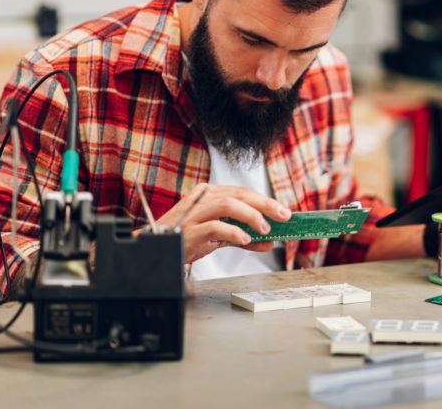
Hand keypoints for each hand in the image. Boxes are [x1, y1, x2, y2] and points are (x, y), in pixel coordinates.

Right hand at [153, 183, 291, 262]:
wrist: (157, 248)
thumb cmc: (187, 238)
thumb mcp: (218, 236)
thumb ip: (242, 237)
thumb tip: (268, 241)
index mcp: (210, 194)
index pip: (242, 192)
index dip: (265, 201)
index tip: (284, 211)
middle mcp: (203, 198)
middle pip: (239, 195)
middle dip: (265, 205)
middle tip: (283, 216)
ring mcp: (195, 212)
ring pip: (228, 205)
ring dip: (251, 216)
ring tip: (265, 229)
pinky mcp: (190, 229)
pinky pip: (215, 226)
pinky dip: (234, 232)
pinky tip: (246, 238)